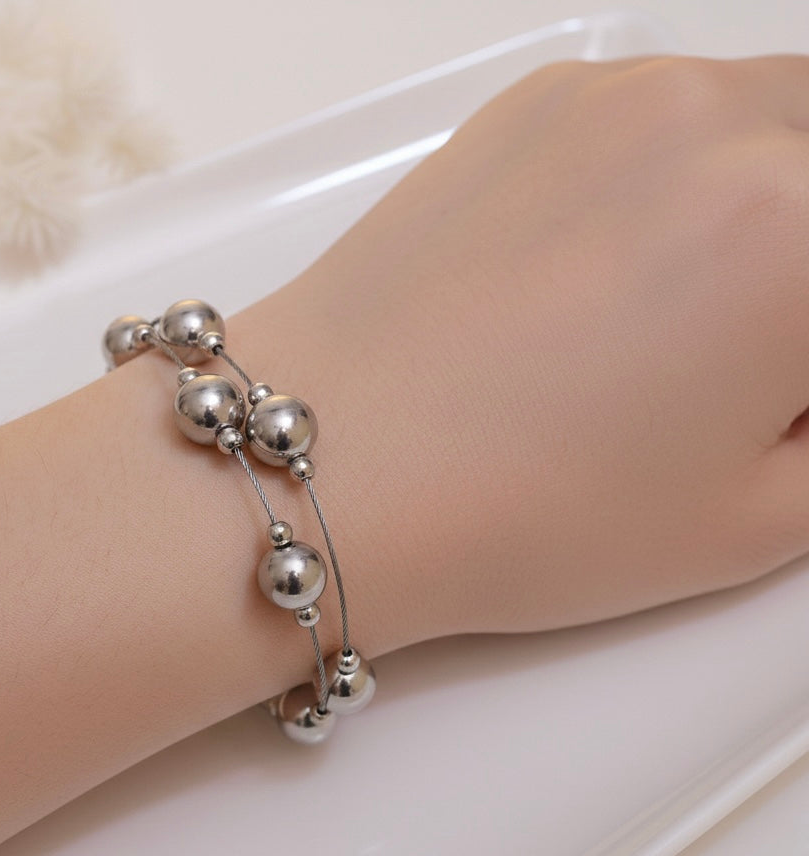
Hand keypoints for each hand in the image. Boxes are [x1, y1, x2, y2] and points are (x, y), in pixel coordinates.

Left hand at [232, 56, 808, 643]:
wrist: (331, 467)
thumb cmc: (510, 512)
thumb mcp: (752, 520)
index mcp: (804, 234)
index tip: (790, 391)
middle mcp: (721, 123)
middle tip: (762, 353)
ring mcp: (619, 98)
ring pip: (773, 120)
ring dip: (776, 205)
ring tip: (697, 316)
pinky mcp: (535, 104)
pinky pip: (672, 112)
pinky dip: (689, 172)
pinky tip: (621, 267)